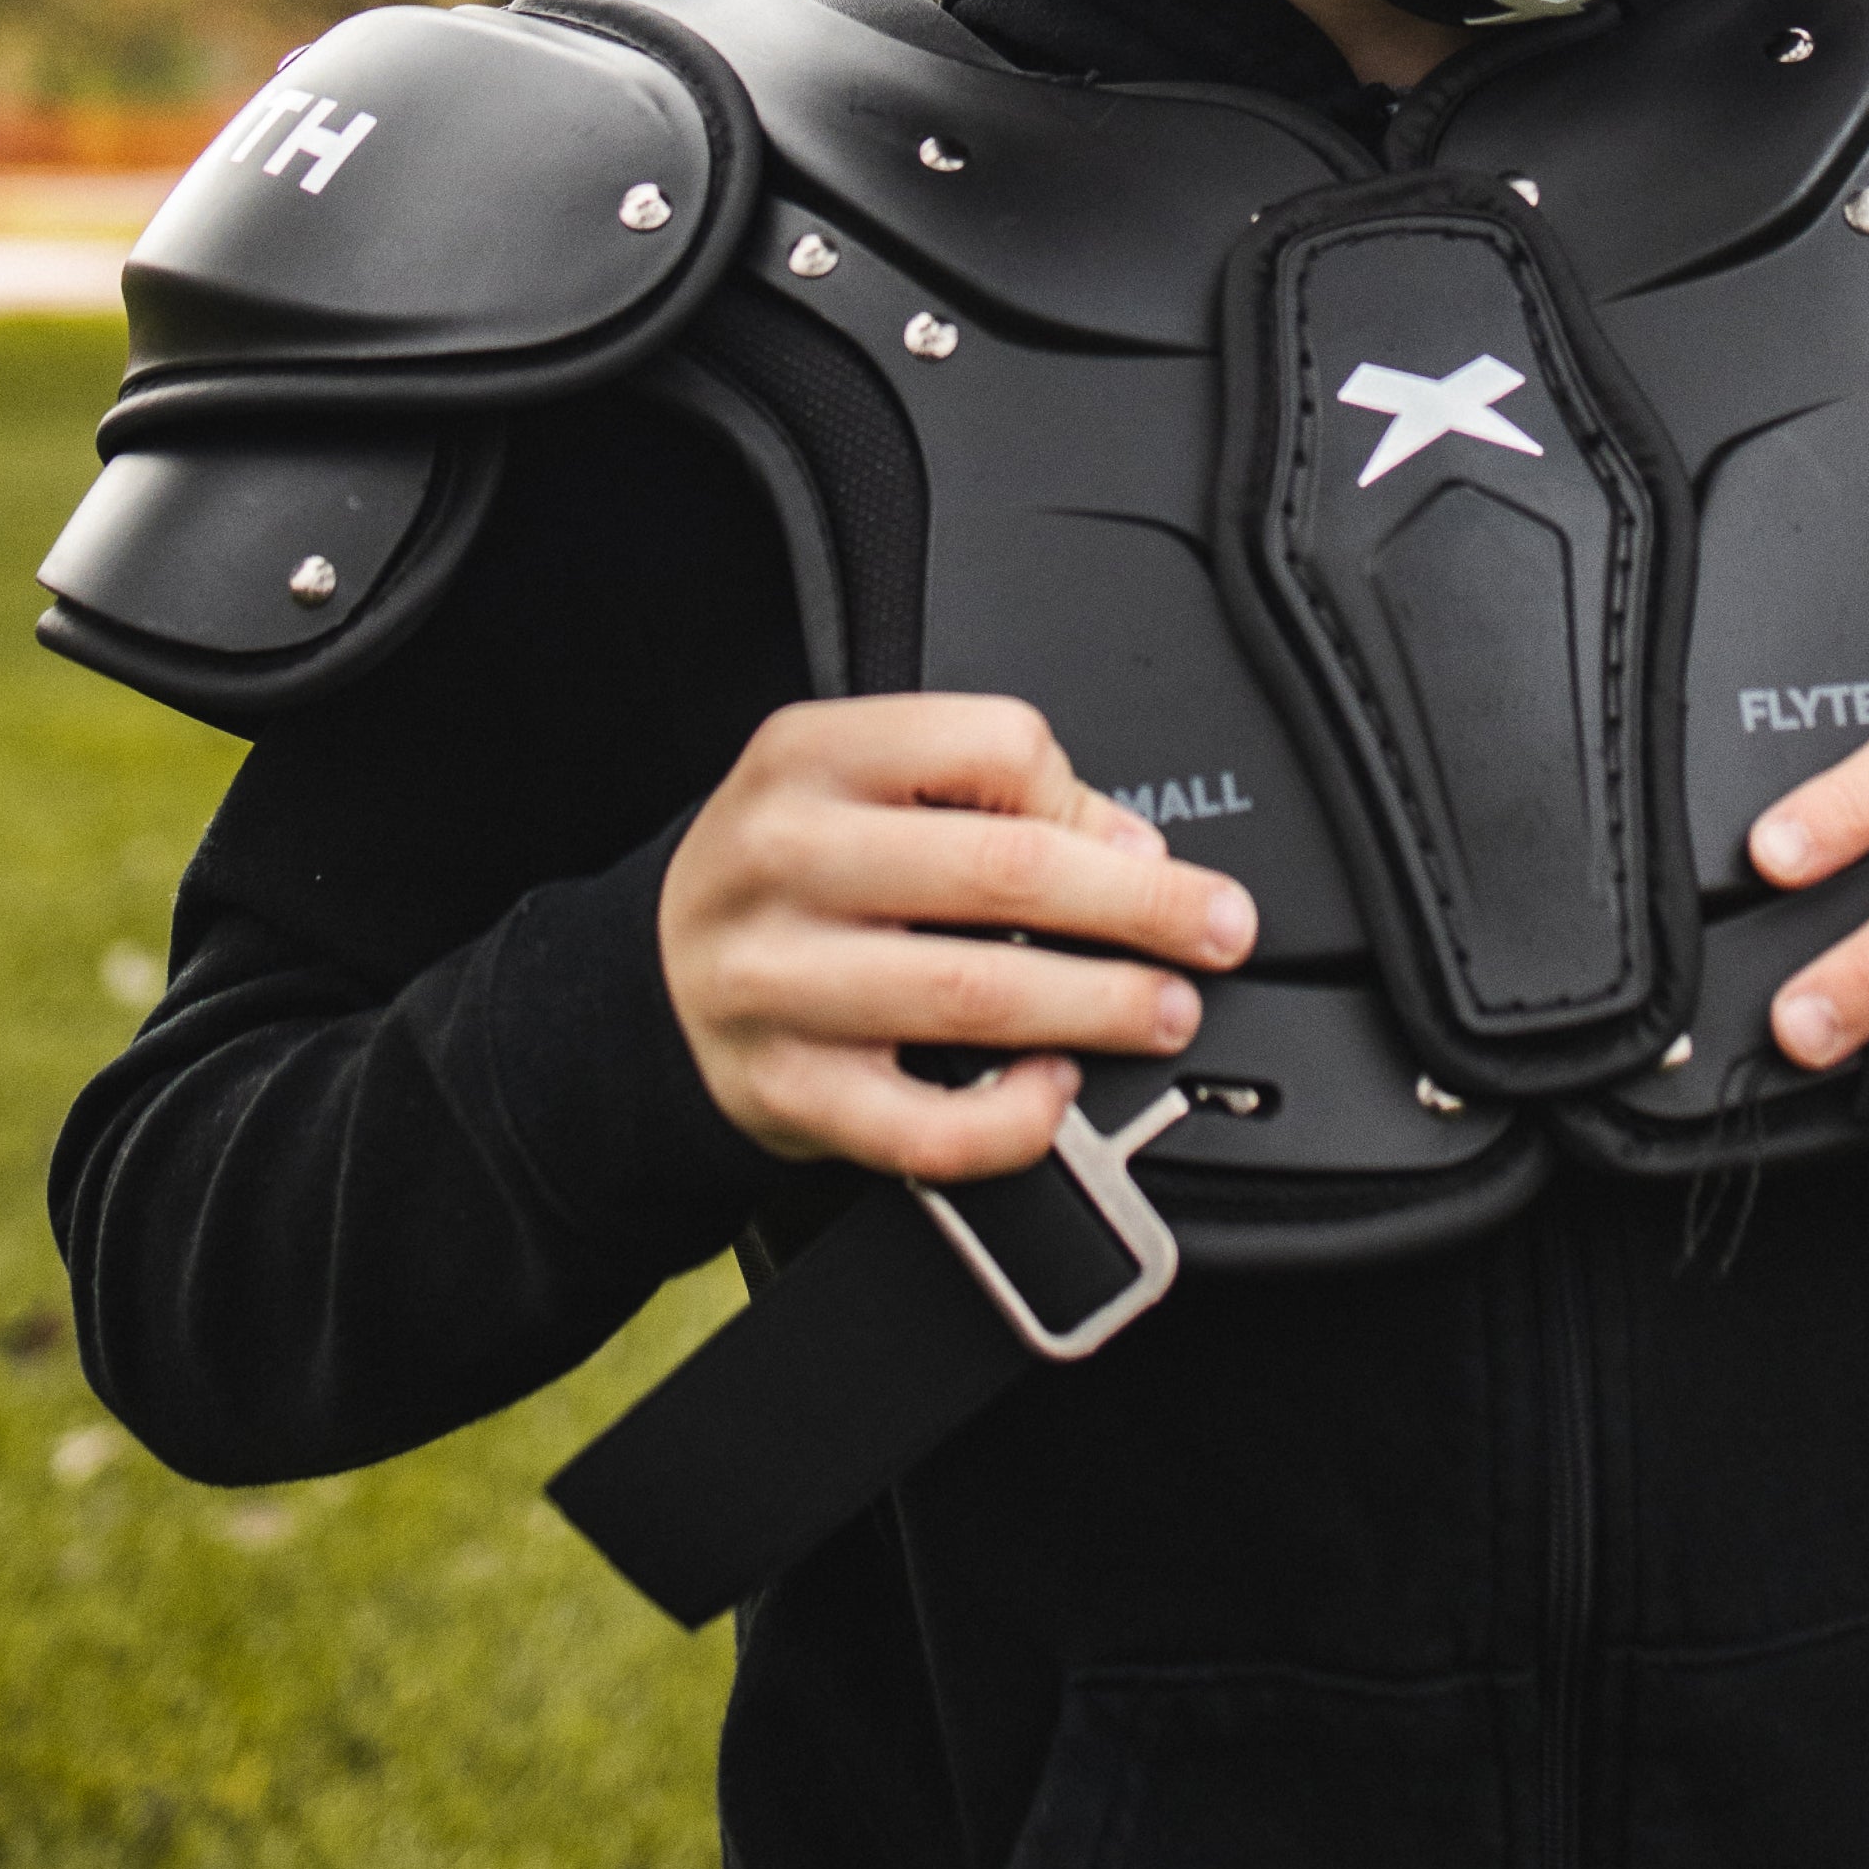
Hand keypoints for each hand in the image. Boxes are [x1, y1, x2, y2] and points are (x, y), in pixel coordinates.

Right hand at [660, 694, 1258, 1184]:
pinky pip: (921, 1123)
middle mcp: (785, 859)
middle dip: (1139, 908)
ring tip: (1164, 1009)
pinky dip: (1009, 1117)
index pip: (987, 745)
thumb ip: (986, 798)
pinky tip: (1054, 1091)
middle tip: (1217, 929)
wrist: (651, 980)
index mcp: (812, 757)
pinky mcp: (786, 1090)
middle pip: (1002, 871)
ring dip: (1098, 1005)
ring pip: (973, 994)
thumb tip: (1131, 853)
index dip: (1083, 798)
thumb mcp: (858, 789)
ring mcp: (778, 980)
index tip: (1142, 846)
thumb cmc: (788, 874)